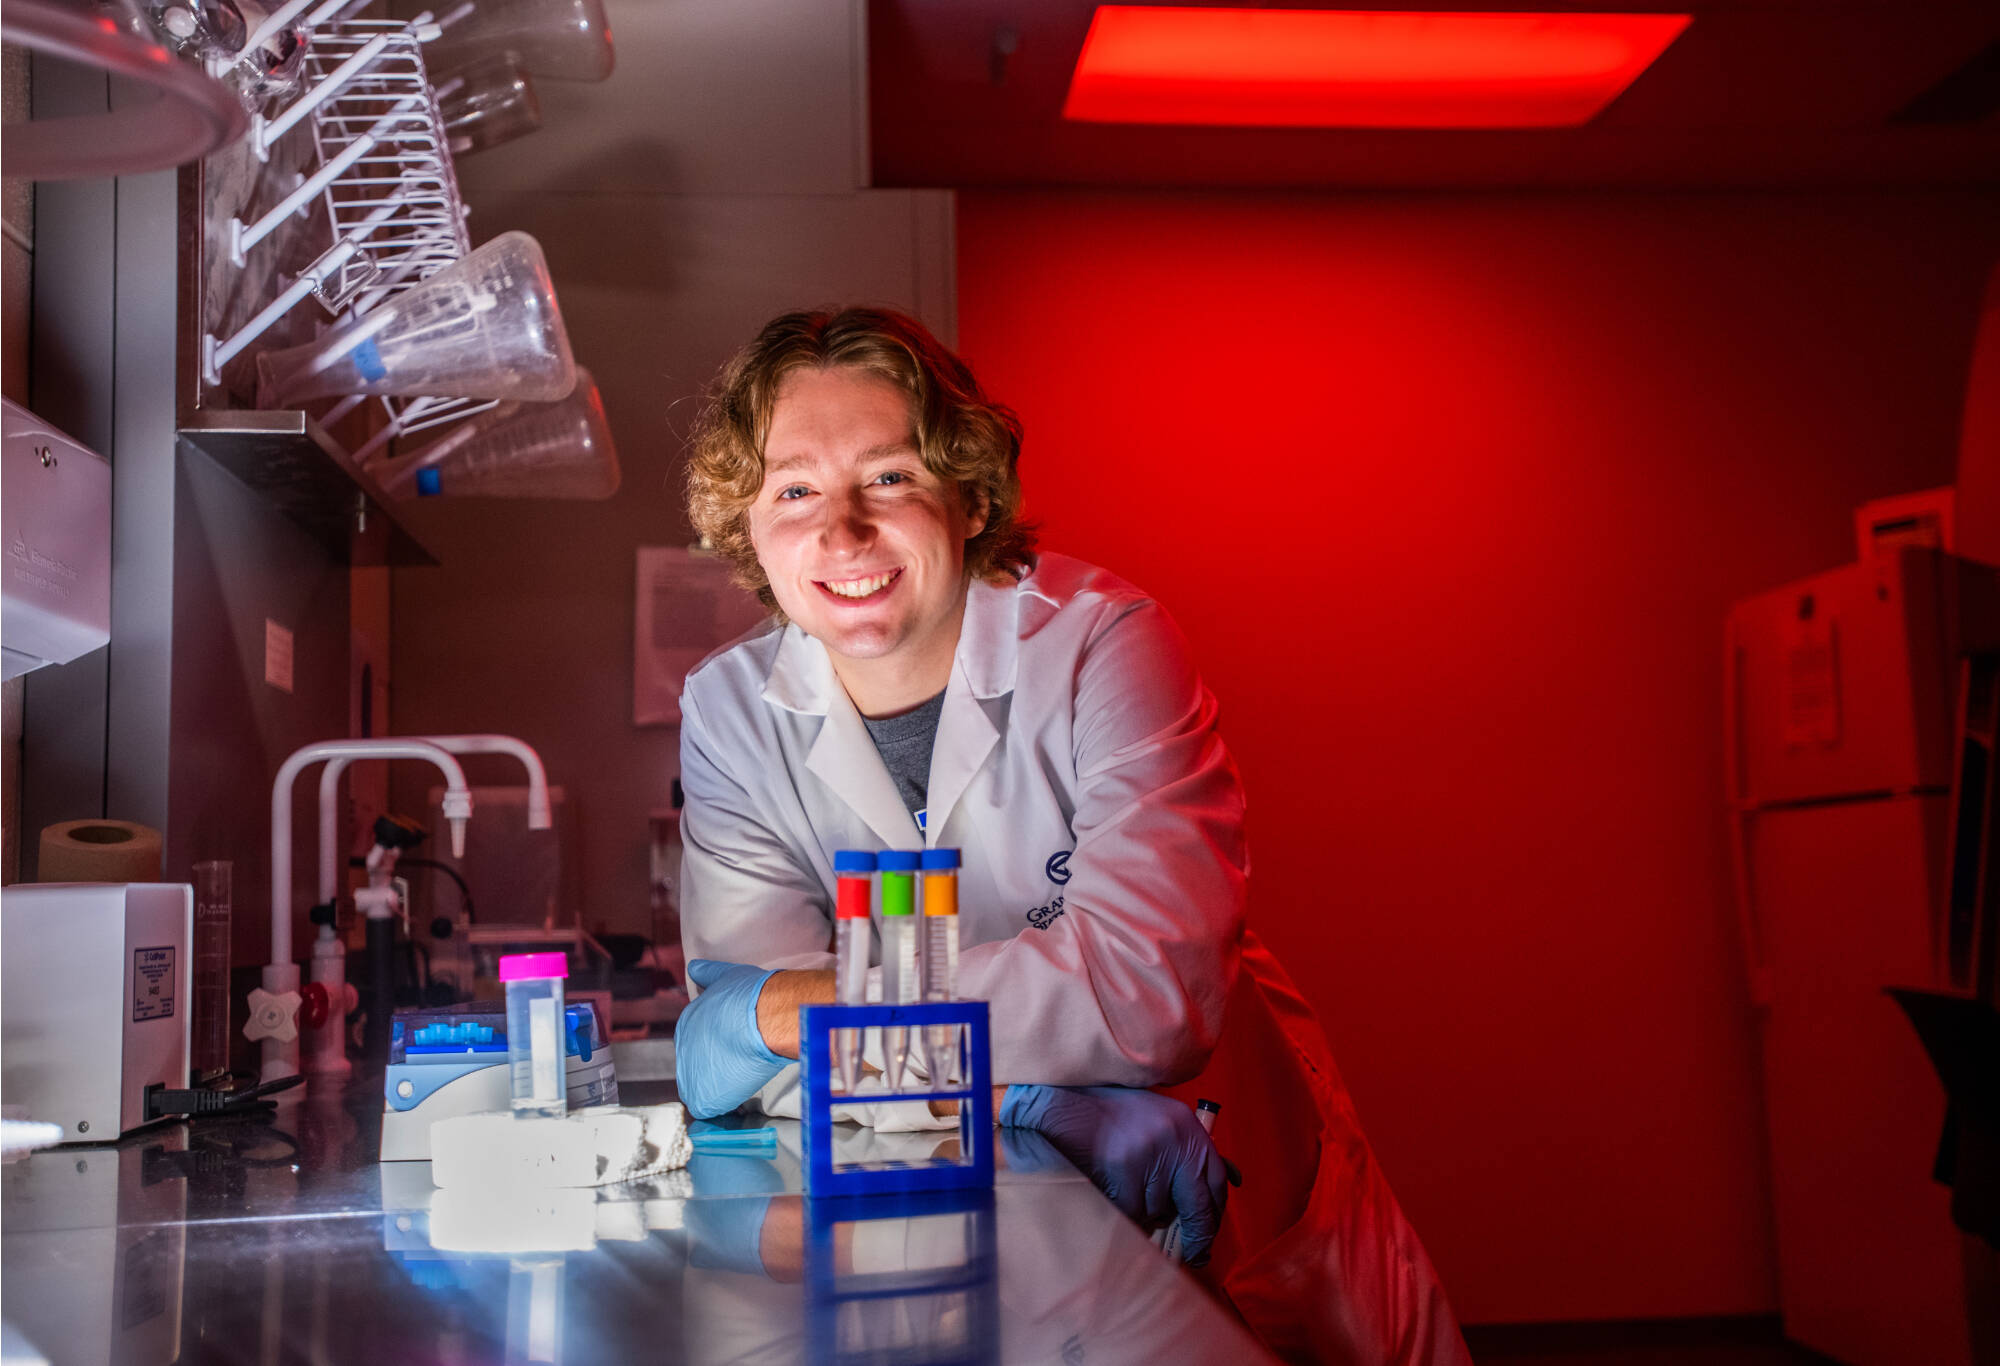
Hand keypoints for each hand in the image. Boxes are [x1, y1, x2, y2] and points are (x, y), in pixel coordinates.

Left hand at [673, 960, 786, 1118]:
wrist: (763, 1018)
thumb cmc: (751, 996)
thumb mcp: (723, 976)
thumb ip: (707, 974)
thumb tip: (694, 967)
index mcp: (687, 1022)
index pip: (698, 1043)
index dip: (718, 1048)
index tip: (735, 1048)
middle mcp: (682, 1047)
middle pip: (698, 1066)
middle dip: (717, 1069)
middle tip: (741, 1067)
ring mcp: (689, 1073)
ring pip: (703, 1088)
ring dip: (721, 1088)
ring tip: (743, 1082)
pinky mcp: (701, 1096)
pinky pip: (708, 1108)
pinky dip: (723, 1105)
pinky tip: (740, 1097)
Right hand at [1000, 1085, 1237, 1264]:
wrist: (1065, 1102)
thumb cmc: (1111, 1115)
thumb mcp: (1161, 1120)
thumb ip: (1188, 1149)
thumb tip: (1233, 1181)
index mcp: (1188, 1127)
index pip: (1216, 1180)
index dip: (1215, 1212)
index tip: (1209, 1233)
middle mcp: (1176, 1141)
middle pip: (1198, 1206)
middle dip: (1197, 1236)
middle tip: (1195, 1255)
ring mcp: (1151, 1156)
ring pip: (1159, 1211)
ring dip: (1146, 1211)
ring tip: (1124, 1184)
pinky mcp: (1126, 1171)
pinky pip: (1133, 1213)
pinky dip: (1124, 1212)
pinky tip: (1111, 1189)